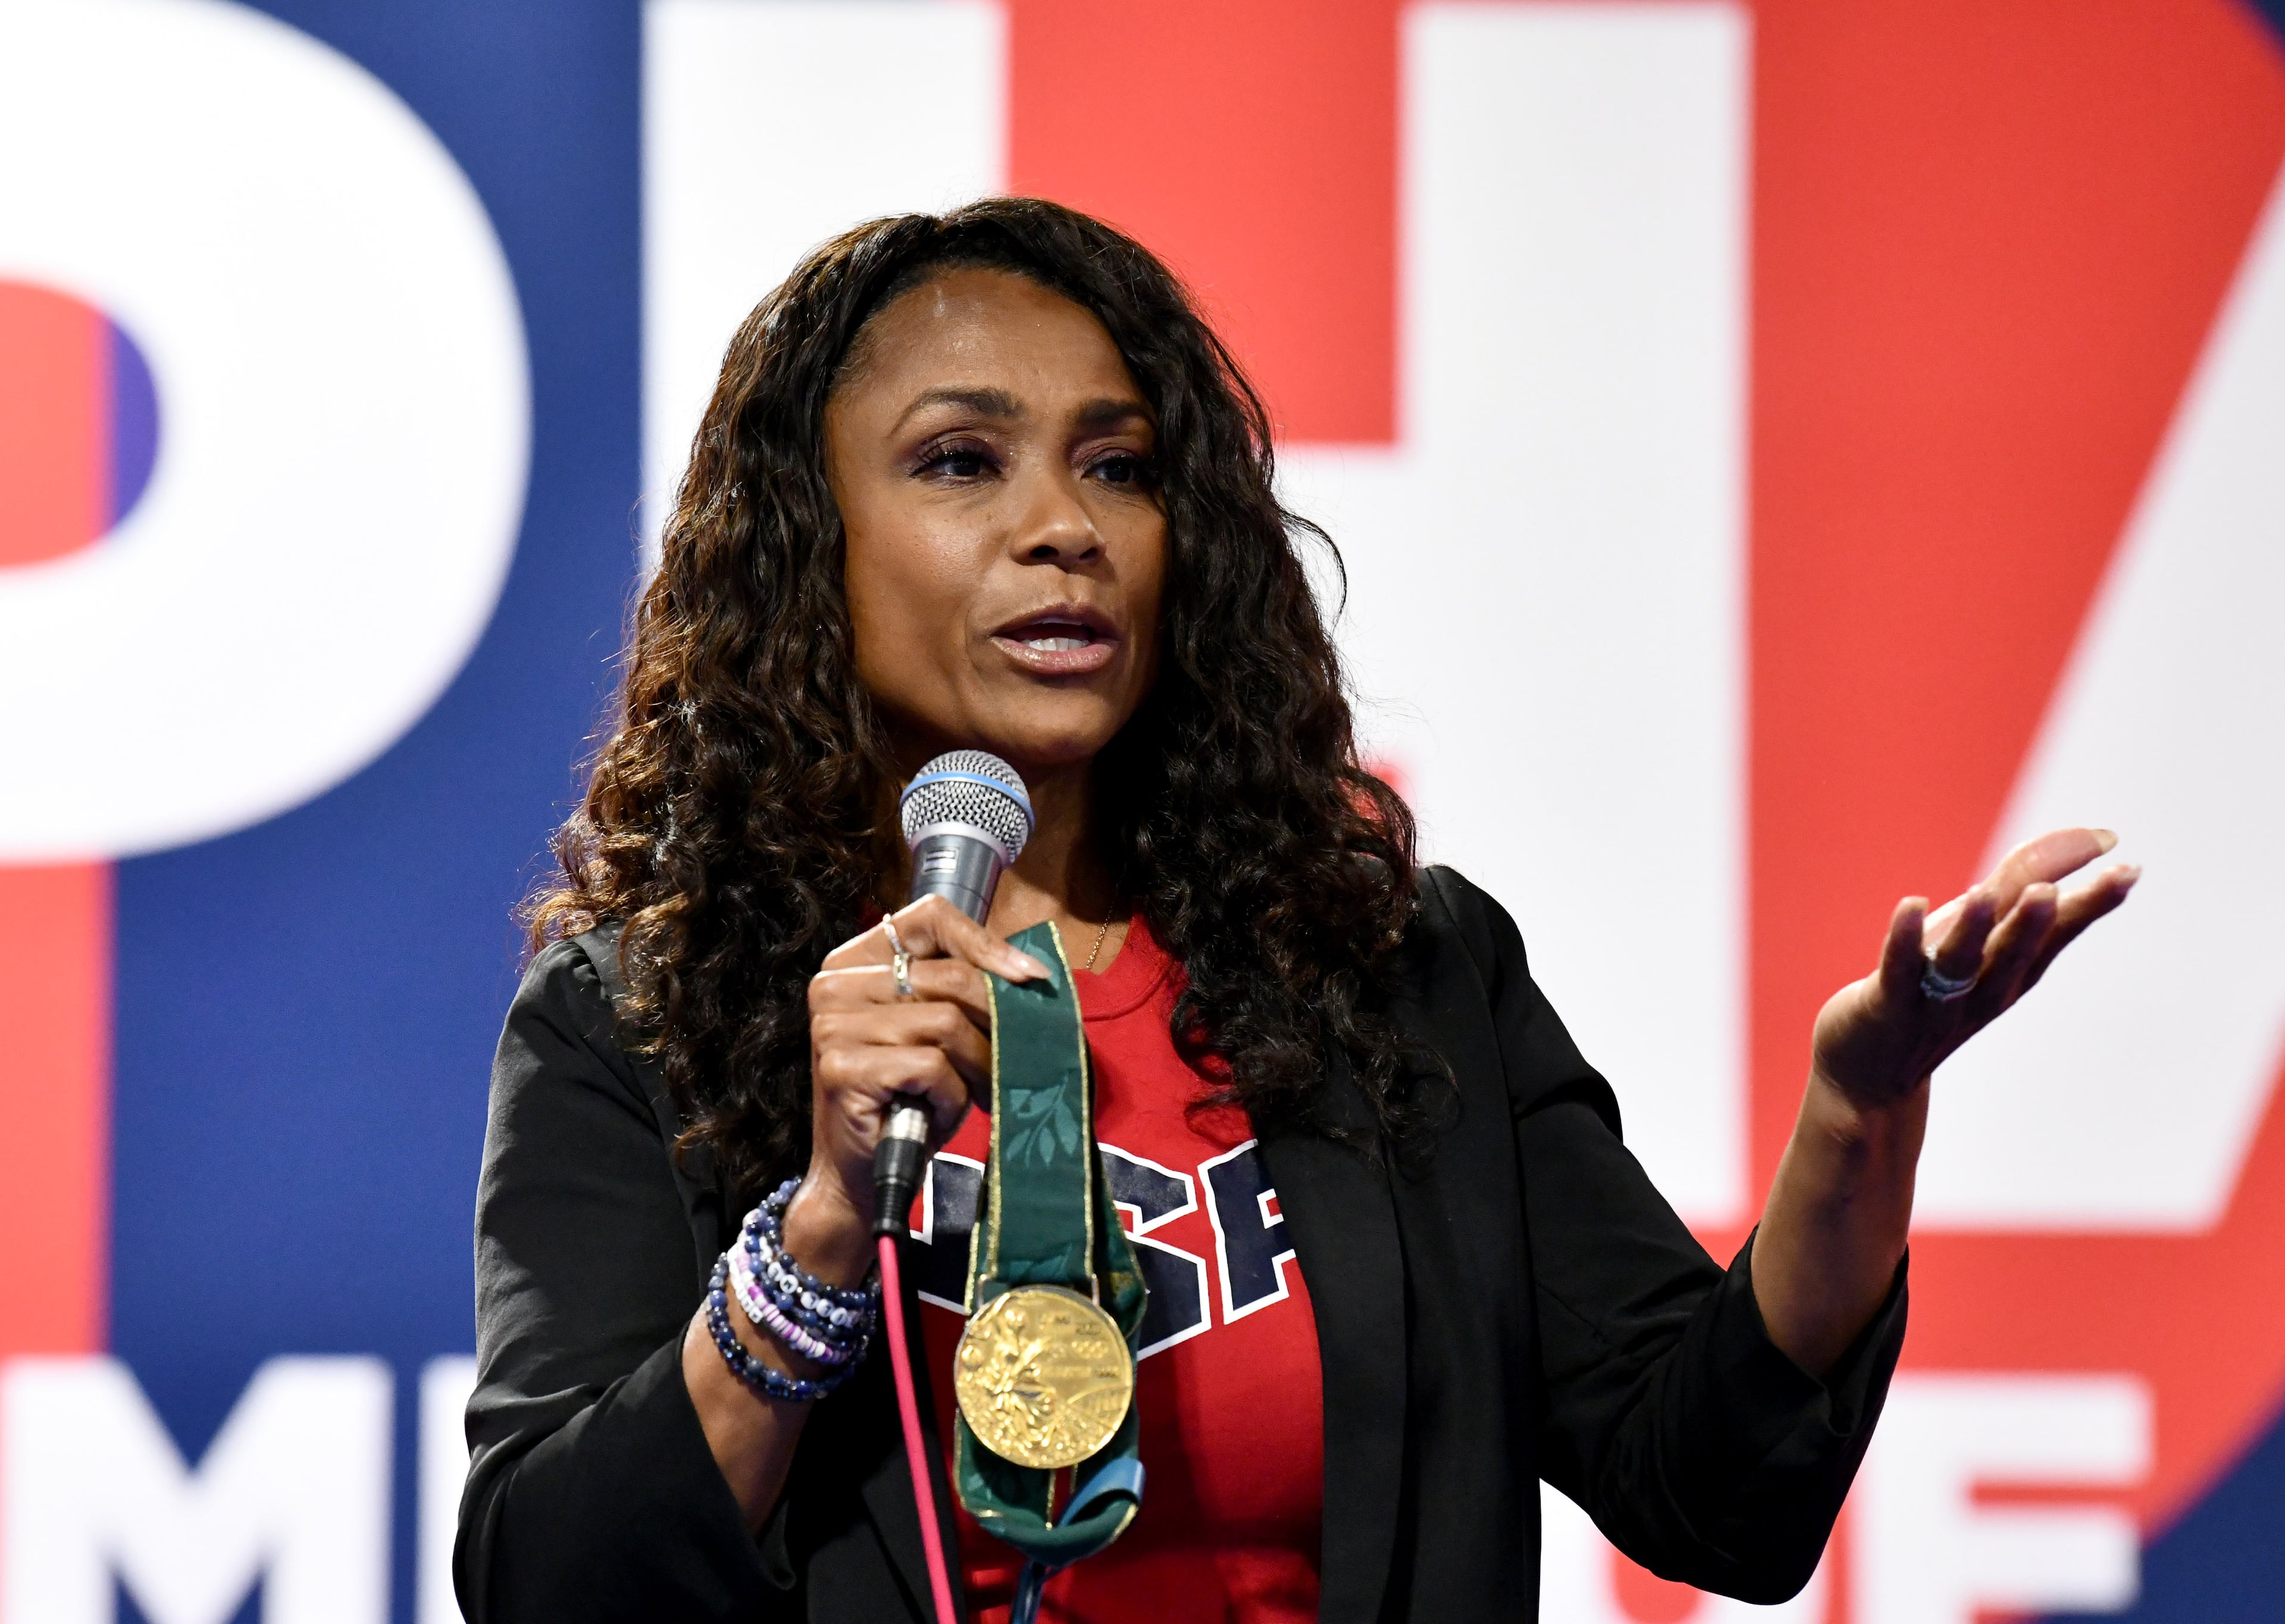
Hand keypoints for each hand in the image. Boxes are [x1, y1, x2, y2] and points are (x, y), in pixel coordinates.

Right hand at [781, 895, 1047, 1283]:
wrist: (864, 1176)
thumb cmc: (910, 1100)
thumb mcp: (937, 1032)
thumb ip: (961, 990)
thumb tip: (1030, 972)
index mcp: (855, 961)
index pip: (930, 916)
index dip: (987, 942)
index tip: (1030, 978)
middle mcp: (834, 985)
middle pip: (950, 976)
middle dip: (994, 1022)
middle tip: (1010, 1060)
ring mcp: (834, 1026)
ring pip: (948, 1023)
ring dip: (975, 1066)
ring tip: (969, 1093)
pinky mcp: (844, 1067)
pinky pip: (934, 1065)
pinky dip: (952, 1096)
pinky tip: (937, 1113)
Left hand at [1810, 828, 2139, 1108]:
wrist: (1870, 1077)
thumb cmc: (1932, 991)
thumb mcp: (1980, 935)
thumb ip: (2024, 884)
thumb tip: (2097, 837)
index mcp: (2013, 972)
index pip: (2058, 935)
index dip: (2091, 903)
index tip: (2130, 870)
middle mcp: (1982, 989)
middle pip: (2015, 955)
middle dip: (2033, 924)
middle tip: (2052, 892)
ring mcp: (1934, 1002)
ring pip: (1959, 965)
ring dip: (1973, 931)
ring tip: (1983, 894)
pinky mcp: (1886, 1005)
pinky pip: (1897, 969)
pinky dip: (1904, 938)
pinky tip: (1910, 904)